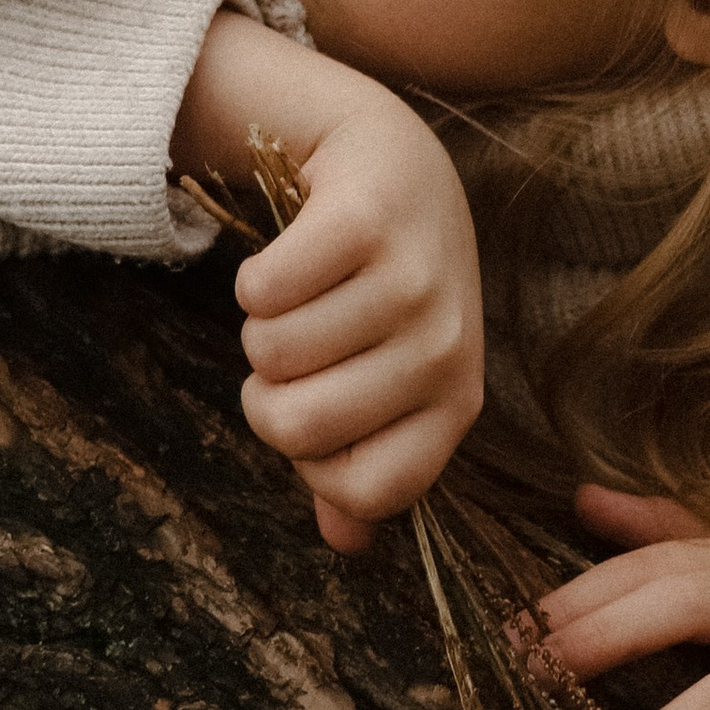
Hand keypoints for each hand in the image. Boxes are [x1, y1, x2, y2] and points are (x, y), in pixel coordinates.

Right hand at [173, 15, 482, 550]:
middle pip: (299, 427)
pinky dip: (253, 278)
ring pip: (270, 354)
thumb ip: (365, 460)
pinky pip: (262, 291)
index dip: (312, 465)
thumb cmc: (386, 289)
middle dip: (266, 392)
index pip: (367, 492)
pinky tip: (292, 255)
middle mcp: (447, 347)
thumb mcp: (394, 377)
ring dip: (260, 328)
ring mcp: (412, 281)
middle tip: (291, 351)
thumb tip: (344, 544)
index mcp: (456, 404)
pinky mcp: (366, 221)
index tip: (314, 414)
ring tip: (302, 297)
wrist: (397, 165)